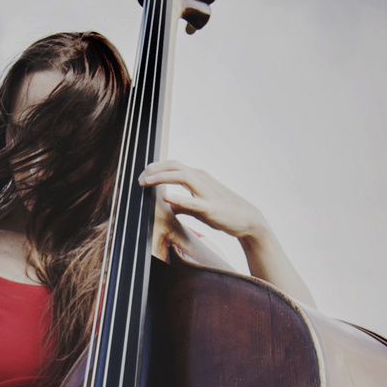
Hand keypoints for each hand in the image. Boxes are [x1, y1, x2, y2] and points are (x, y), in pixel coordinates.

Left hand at [139, 160, 265, 239]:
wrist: (247, 220)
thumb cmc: (223, 213)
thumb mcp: (199, 208)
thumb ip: (183, 205)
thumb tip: (168, 206)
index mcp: (198, 178)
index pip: (174, 166)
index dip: (156, 168)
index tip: (142, 176)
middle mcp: (202, 180)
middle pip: (175, 166)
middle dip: (154, 169)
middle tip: (139, 178)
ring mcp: (206, 192)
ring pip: (182, 176)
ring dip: (161, 177)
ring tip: (146, 182)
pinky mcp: (211, 208)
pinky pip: (193, 201)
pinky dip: (179, 198)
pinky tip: (166, 197)